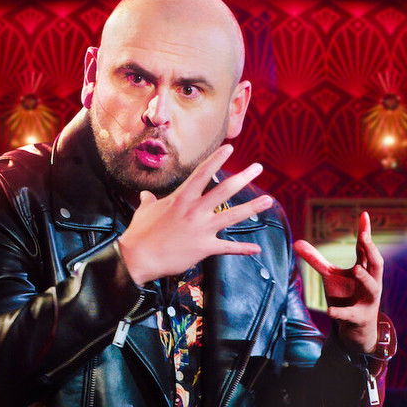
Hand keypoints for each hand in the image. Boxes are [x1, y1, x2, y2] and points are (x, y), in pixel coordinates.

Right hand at [118, 144, 272, 284]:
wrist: (138, 258)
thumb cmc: (139, 233)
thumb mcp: (144, 211)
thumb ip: (149, 200)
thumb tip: (146, 195)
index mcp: (181, 198)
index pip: (202, 174)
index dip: (217, 159)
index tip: (230, 148)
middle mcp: (194, 211)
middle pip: (224, 191)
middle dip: (243, 178)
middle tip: (258, 168)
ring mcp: (201, 229)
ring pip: (232, 216)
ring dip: (252, 208)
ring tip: (268, 201)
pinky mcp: (204, 248)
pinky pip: (227, 248)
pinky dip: (242, 249)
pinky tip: (255, 248)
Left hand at [293, 212, 382, 353]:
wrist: (356, 329)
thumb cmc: (346, 296)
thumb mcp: (330, 276)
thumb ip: (315, 259)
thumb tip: (296, 242)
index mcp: (364, 270)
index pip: (365, 249)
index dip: (365, 233)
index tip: (363, 214)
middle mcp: (371, 283)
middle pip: (376, 265)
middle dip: (372, 251)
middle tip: (365, 237)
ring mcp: (368, 301)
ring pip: (372, 289)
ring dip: (365, 279)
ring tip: (355, 270)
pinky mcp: (359, 318)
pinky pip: (350, 315)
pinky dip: (340, 313)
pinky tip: (328, 311)